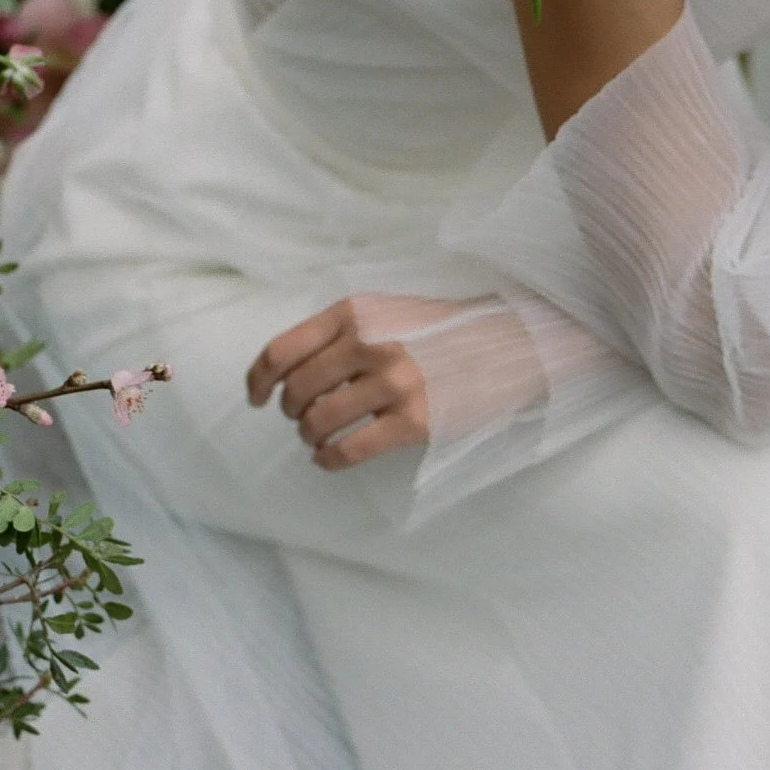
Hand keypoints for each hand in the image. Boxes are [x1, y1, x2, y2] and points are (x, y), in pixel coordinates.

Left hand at [246, 298, 429, 469]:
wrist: (514, 341)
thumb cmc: (445, 329)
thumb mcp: (387, 310)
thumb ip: (342, 331)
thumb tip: (289, 371)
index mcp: (356, 312)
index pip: (282, 350)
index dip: (258, 380)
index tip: (256, 398)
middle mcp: (369, 343)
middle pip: (296, 391)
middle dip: (291, 411)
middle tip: (303, 418)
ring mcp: (393, 383)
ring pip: (318, 423)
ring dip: (309, 436)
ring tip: (318, 438)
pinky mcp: (415, 421)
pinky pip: (349, 451)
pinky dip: (328, 460)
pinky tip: (329, 458)